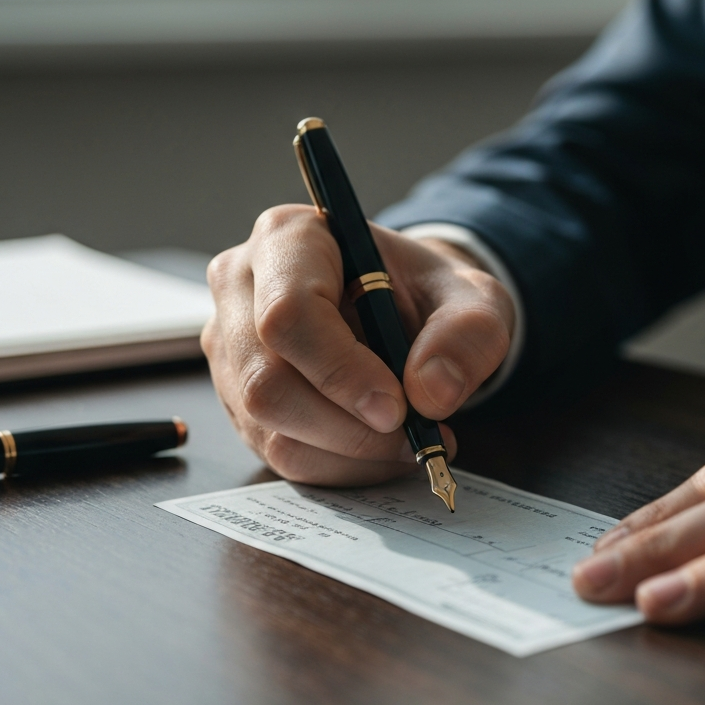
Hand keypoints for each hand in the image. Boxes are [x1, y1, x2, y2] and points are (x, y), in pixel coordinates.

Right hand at [202, 204, 514, 485]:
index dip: (340, 371)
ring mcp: (230, 347)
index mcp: (288, 239)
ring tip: (407, 440)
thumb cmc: (426, 295)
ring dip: (348, 452)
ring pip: (269, 426)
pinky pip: (277, 451)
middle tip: (411, 435)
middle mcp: (242, 287)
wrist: (404, 311)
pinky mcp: (237, 396)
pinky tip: (378, 448)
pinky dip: (339, 465)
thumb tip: (431, 394)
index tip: (398, 408)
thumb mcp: (474, 299)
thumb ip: (468, 335)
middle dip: (347, 427)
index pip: (288, 314)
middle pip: (266, 382)